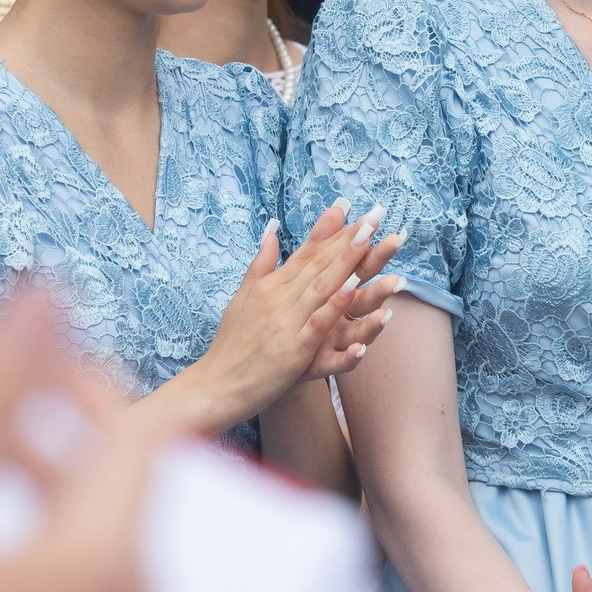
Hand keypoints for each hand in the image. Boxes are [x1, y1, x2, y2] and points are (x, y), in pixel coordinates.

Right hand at [147, 200, 405, 437]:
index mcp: (272, 285)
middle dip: (349, 238)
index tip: (353, 207)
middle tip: (375, 214)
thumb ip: (262, 263)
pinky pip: (318, 325)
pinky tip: (354, 289)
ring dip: (348, 263)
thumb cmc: (232, 343)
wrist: (215, 384)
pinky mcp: (293, 350)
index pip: (307, 253)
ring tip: (371, 240)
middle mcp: (280, 298)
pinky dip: (335, 306)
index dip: (332, 230)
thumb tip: (271, 228)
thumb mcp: (244, 296)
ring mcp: (287, 322)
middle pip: (320, 264)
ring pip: (322, 287)